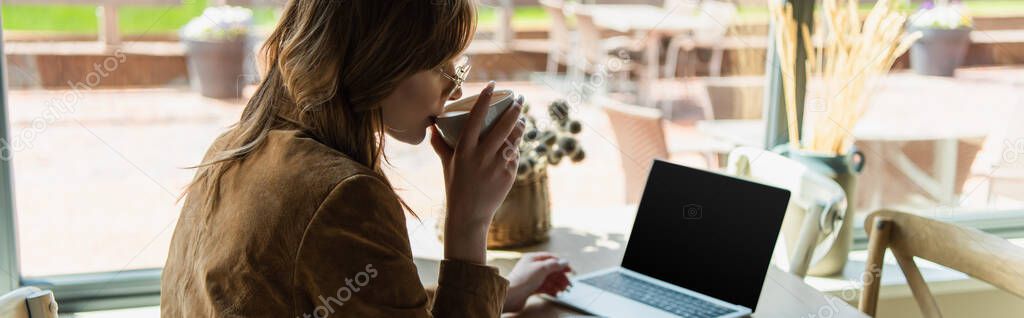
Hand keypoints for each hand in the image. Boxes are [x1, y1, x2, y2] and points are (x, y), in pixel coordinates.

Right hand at [429, 81, 524, 263]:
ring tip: (522, 117)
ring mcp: (497, 165)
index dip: (485, 99)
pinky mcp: (509, 174)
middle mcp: (481, 155)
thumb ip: (440, 144)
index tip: (493, 86)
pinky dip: (516, 147)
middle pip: (502, 125)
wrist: (469, 215)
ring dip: (520, 125)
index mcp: (464, 150)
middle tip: (519, 99)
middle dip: (513, 109)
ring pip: (514, 139)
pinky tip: (517, 142)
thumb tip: (431, 126)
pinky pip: (515, 155)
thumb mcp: (446, 164)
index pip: (475, 118)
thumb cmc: (455, 187)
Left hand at [503, 253, 572, 312]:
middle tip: (569, 284)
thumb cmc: (523, 279)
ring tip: (564, 290)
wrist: (511, 295)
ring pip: (548, 280)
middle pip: (550, 270)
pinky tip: (557, 294)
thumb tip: (565, 261)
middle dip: (560, 277)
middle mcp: (532, 267)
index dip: (561, 264)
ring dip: (557, 284)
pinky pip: (544, 288)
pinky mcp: (530, 289)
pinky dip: (551, 290)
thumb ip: (554, 265)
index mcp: (532, 258)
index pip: (550, 258)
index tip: (570, 270)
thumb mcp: (541, 268)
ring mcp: (531, 279)